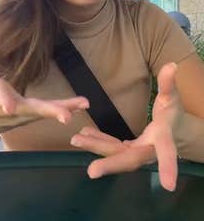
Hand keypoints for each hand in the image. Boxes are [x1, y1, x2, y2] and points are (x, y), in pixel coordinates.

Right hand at [0, 36, 88, 134]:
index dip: (4, 100)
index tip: (9, 108)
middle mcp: (11, 107)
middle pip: (31, 109)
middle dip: (49, 112)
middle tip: (66, 116)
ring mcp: (21, 115)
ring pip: (44, 112)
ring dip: (64, 108)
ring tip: (84, 103)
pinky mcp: (28, 118)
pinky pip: (47, 113)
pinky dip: (64, 109)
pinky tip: (81, 105)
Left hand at [71, 62, 181, 190]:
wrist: (176, 130)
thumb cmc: (174, 113)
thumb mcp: (172, 98)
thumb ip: (169, 84)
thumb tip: (171, 65)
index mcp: (164, 140)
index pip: (168, 154)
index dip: (169, 168)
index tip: (168, 186)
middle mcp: (150, 151)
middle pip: (131, 160)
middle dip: (111, 165)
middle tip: (91, 171)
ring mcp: (137, 152)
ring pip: (116, 154)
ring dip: (97, 147)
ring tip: (76, 139)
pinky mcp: (128, 150)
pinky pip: (112, 148)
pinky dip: (98, 141)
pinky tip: (83, 133)